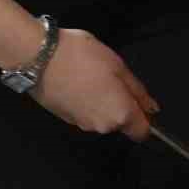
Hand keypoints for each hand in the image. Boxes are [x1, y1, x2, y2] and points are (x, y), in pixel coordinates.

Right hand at [32, 28, 159, 139]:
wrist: (37, 56)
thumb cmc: (82, 56)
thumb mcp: (118, 66)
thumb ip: (138, 91)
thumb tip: (151, 109)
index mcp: (120, 115)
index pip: (142, 132)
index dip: (144, 119)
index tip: (138, 101)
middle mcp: (102, 126)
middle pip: (120, 123)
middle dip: (119, 106)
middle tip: (110, 78)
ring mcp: (82, 124)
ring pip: (101, 118)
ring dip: (101, 103)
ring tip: (90, 77)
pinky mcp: (65, 119)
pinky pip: (84, 113)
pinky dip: (84, 102)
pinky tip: (75, 82)